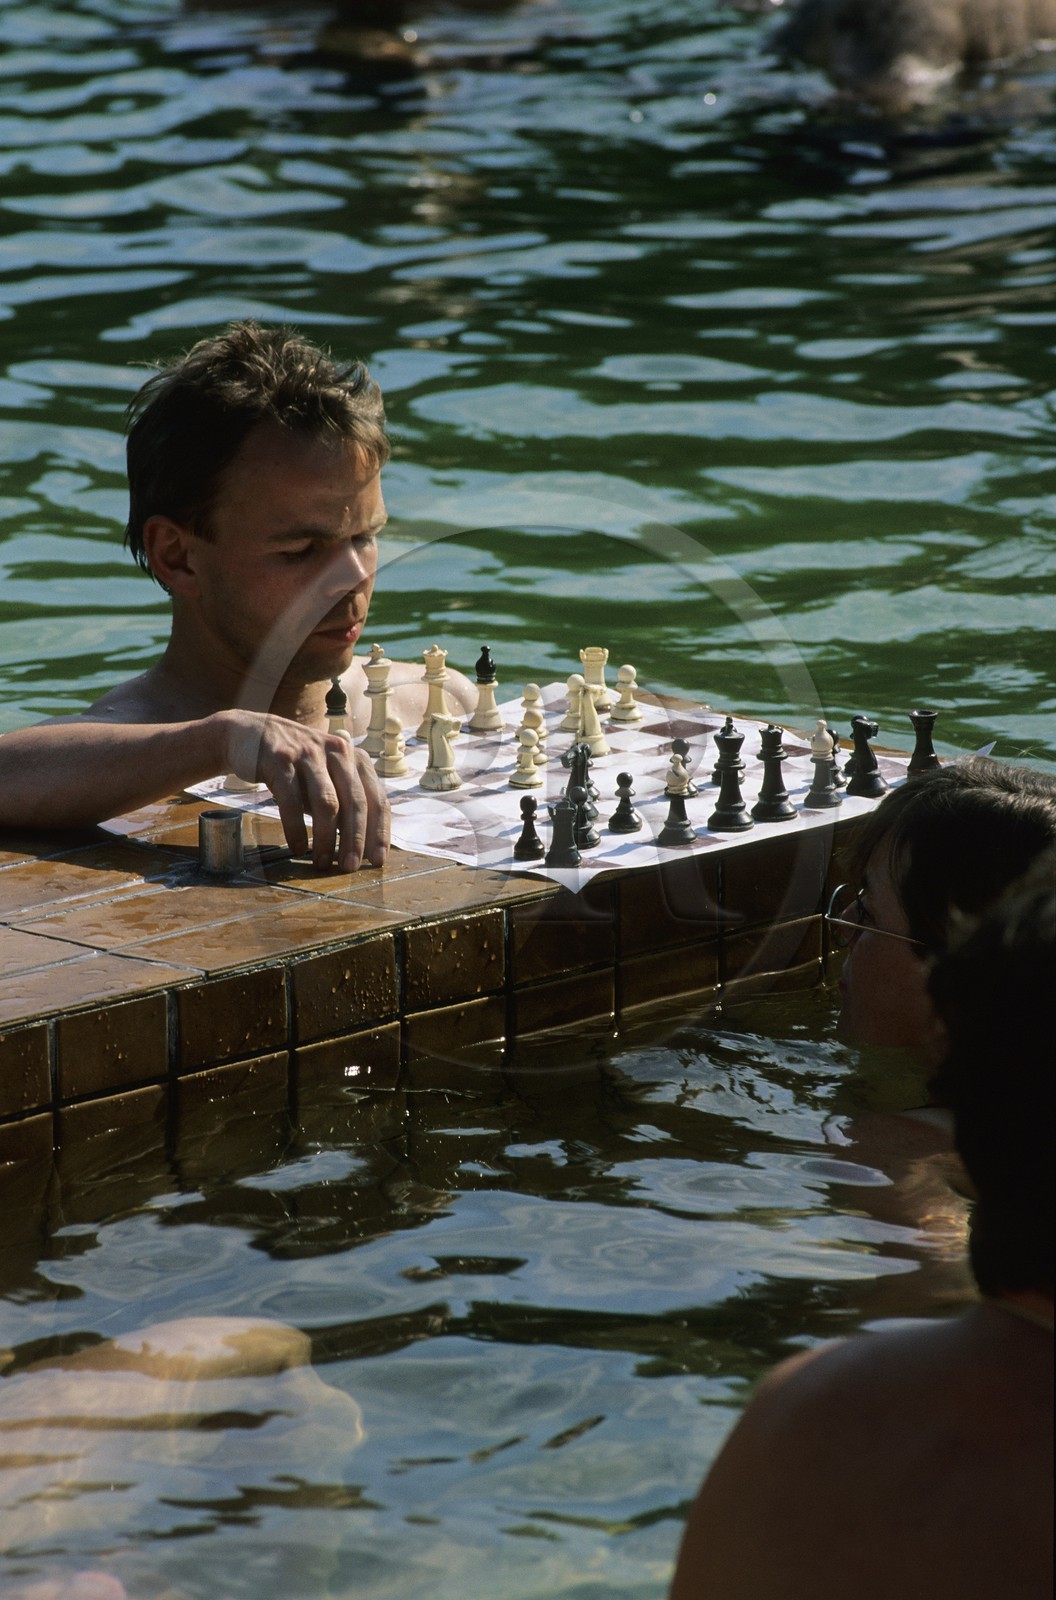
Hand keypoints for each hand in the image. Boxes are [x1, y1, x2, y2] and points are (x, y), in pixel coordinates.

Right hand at [222, 711, 388, 870]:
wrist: (250, 735)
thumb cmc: (295, 766)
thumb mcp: (326, 778)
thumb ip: (344, 804)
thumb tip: (361, 848)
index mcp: (355, 758)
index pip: (376, 799)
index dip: (379, 832)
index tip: (377, 860)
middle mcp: (337, 752)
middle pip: (355, 802)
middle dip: (355, 839)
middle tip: (349, 867)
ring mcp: (309, 753)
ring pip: (327, 802)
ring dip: (326, 838)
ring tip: (322, 863)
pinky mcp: (280, 759)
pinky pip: (292, 801)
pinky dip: (296, 828)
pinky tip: (298, 847)